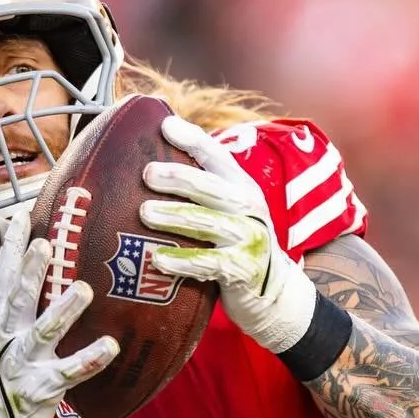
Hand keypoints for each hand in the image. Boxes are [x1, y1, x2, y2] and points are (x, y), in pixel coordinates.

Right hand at [0, 213, 118, 417]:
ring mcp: (22, 367)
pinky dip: (89, 359)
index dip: (13, 250)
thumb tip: (36, 285)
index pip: (4, 280)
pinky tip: (110, 346)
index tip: (21, 218)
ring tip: (82, 289)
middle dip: (32, 270)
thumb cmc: (2, 387)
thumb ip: (19, 317)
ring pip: (42, 333)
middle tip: (47, 243)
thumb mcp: (4, 346)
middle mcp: (7, 342)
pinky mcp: (41, 392)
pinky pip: (68, 374)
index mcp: (0, 327)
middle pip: (18, 299)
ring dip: (62, 311)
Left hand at [140, 116, 317, 352]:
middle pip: (211, 187)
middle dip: (178, 177)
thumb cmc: (238, 244)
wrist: (273, 292)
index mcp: (241, 187)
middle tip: (147, 174)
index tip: (164, 125)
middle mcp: (248, 209)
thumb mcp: (232, 210)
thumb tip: (154, 163)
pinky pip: (207, 263)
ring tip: (145, 214)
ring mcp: (247, 239)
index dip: (192, 138)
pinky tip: (158, 259)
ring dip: (174, 217)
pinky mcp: (241, 270)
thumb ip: (204, 189)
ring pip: (207, 223)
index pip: (217, 156)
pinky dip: (181, 261)